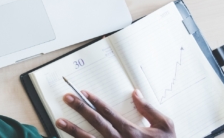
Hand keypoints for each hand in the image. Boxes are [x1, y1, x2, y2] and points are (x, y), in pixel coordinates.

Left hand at [56, 89, 175, 137]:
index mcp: (132, 131)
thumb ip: (148, 109)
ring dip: (73, 130)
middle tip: (67, 98)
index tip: (83, 93)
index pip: (109, 112)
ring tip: (59, 121)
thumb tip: (135, 93)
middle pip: (96, 123)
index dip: (95, 102)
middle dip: (81, 109)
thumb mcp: (164, 126)